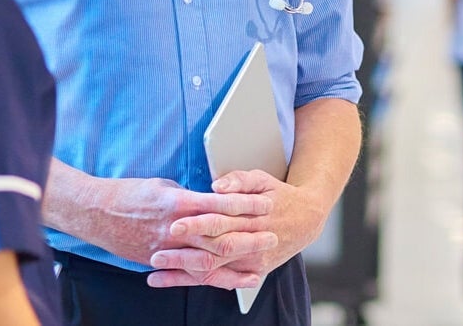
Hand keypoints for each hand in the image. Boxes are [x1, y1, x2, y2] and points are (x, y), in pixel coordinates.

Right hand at [82, 176, 275, 288]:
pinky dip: (211, 280)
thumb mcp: (163, 185)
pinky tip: (229, 283)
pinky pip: (189, 274)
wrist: (96, 212)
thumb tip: (209, 199)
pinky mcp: (158, 261)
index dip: (245, 205)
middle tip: (272, 237)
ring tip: (258, 269)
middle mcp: (175, 227)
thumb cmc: (130, 193)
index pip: (220, 204)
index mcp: (178, 202)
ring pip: (207, 261)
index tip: (266, 203)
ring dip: (235, 266)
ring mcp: (167, 248)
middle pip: (219, 236)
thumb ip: (188, 196)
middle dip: (248, 238)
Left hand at [146, 170, 328, 289]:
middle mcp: (252, 242)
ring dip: (182, 272)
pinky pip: (219, 281)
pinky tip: (170, 281)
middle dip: (184, 253)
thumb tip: (216, 186)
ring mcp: (251, 261)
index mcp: (252, 216)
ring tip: (155, 270)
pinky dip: (193, 281)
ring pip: (213, 270)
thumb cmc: (278, 196)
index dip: (198, 222)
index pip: (221, 220)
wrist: (307, 220)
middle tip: (157, 252)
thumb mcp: (263, 179)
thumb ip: (239, 180)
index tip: (174, 222)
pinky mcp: (250, 273)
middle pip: (214, 249)